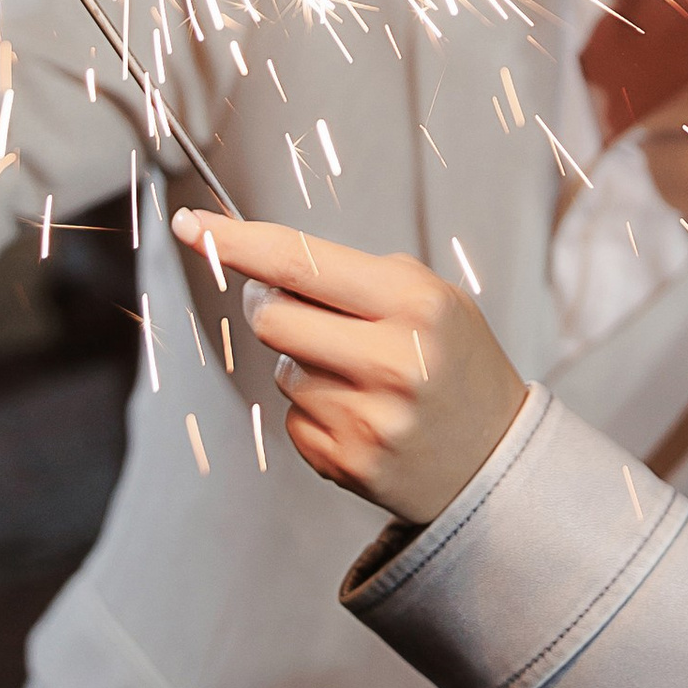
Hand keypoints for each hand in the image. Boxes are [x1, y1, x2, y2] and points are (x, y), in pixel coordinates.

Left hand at [172, 211, 528, 526]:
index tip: (190, 223)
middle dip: (269, 305)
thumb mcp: (431, 298)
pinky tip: (362, 415)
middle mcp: (392, 362)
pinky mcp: (348, 463)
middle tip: (297, 306)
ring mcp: (368, 419)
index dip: (234, 240)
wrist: (497, 460)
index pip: (299, 262)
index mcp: (415, 305)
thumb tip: (255, 268)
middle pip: (271, 319)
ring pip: (281, 372)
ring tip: (362, 376)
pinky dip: (314, 411)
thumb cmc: (454, 362)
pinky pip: (292, 419)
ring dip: (304, 364)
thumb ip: (352, 278)